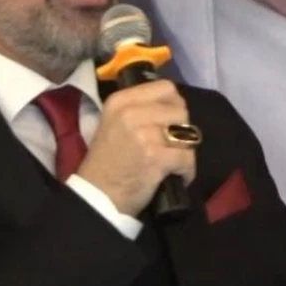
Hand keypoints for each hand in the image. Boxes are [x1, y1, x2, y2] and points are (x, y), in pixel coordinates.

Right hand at [76, 80, 195, 216]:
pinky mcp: (156, 157)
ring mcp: (145, 135)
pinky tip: (176, 176)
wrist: (97, 197)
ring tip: (174, 161)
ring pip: (187, 133)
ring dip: (185, 150)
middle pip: (180, 110)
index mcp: (120, 101)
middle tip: (171, 145)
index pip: (165, 88)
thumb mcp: (114, 124)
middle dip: (182, 129)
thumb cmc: (106, 162)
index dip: (173, 105)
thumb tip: (171, 107)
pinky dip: (187, 171)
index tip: (170, 121)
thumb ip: (139, 110)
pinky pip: (188, 158)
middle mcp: (131, 112)